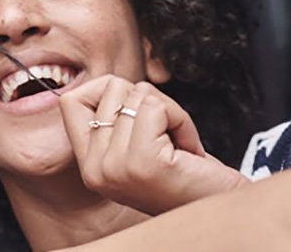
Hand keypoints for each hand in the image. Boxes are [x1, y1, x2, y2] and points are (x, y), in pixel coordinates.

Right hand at [59, 74, 248, 214]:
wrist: (219, 207)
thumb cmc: (187, 175)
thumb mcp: (138, 147)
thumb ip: (116, 120)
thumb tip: (112, 83)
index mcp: (90, 166)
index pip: (71, 101)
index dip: (109, 90)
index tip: (138, 112)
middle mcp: (95, 170)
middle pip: (113, 88)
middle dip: (151, 102)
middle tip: (167, 137)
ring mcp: (115, 166)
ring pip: (139, 94)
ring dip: (171, 112)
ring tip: (177, 145)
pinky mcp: (142, 161)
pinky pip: (158, 107)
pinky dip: (182, 120)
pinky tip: (187, 147)